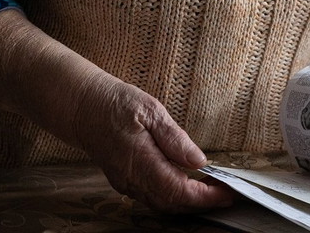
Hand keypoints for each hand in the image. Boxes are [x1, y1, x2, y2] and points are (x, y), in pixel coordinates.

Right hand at [0, 9, 235, 213]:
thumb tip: (199, 162)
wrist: (80, 107)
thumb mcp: (150, 110)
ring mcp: (127, 183)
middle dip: (203, 204)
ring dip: (190, 201)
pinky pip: (154, 196)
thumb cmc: (114, 103)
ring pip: (163, 204)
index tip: (229, 193)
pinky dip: (175, 194)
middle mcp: (133, 180)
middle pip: (173, 205)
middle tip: (229, 193)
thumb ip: (175, 139)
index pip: (179, 192)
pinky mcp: (126, 180)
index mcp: (140, 162)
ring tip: (215, 189)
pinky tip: (190, 183)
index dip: (206, 198)